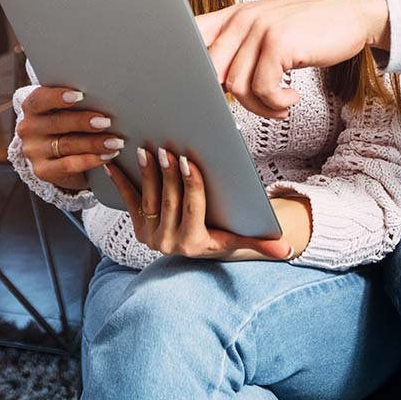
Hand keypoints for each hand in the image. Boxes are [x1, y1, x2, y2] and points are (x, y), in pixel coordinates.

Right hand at [17, 86, 123, 191]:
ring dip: (94, 143)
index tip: (80, 95)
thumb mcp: (64, 112)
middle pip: (57, 122)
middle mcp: (29, 128)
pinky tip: (106, 157)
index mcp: (32, 107)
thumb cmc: (66, 126)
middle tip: (107, 121)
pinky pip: (68, 165)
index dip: (58, 96)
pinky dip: (90, 160)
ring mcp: (34, 151)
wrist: (55, 158)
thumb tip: (104, 99)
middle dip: (83, 122)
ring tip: (115, 142)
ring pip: (66, 144)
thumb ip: (76, 104)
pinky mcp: (42, 170)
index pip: (40, 99)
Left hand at [103, 144, 294, 260]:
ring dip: (146, 173)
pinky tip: (113, 164)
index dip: (191, 185)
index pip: (193, 209)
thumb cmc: (220, 237)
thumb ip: (261, 244)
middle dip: (168, 173)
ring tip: (147, 149)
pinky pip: (128, 202)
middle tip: (167, 148)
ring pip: (148, 198)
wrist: (195, 251)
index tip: (189, 161)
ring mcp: (149, 235)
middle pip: (169, 200)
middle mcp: (168, 243)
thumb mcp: (238, 240)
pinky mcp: (136, 226)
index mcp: (193, 244)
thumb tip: (287, 249)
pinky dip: (120, 181)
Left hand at [196, 0, 390, 119]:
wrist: (354, 13)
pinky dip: (277, 104)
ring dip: (260, 107)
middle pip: (209, 71)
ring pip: (237, 86)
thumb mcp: (268, 31)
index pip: (190, 37)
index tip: (196, 91)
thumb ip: (240, 49)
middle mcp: (242, 18)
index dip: (186, 68)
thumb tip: (213, 83)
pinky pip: (263, 89)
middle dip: (229, 98)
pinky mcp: (279, 44)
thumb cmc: (312, 27)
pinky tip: (291, 99)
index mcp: (233, 16)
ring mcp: (259, 29)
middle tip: (255, 105)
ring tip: (280, 105)